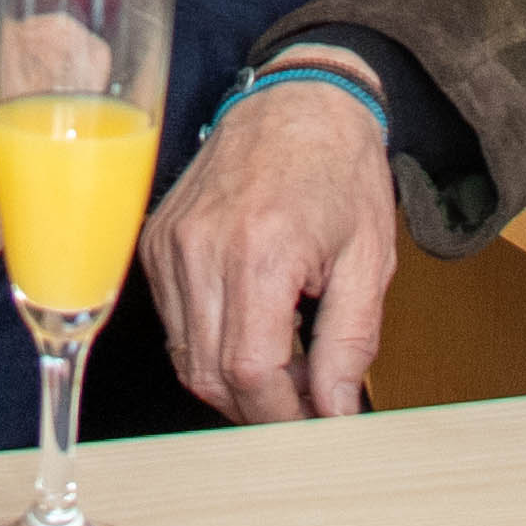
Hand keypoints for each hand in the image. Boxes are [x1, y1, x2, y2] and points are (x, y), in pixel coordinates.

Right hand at [138, 54, 395, 422]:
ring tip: (286, 361)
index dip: (283, 415)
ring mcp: (170, 245)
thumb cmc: (338, 170)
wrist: (298, 102)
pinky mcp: (157, 244)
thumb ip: (350, 343)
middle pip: (209, 374)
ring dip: (234, 380)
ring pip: (186, 357)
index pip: (250, 372)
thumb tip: (334, 412)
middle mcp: (201, 248)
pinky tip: (253, 327)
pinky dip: (211, 344)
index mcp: (259, 251)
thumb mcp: (369, 260)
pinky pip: (175, 323)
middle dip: (259, 407)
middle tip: (307, 398)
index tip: (315, 423)